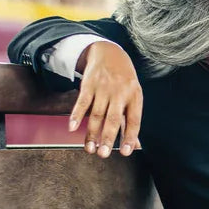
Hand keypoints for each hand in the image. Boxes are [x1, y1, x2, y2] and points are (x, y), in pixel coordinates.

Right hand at [68, 41, 142, 158]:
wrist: (110, 53)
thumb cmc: (124, 82)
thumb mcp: (133, 97)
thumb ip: (131, 121)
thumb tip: (136, 146)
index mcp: (134, 97)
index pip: (134, 120)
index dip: (130, 136)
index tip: (126, 152)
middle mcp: (120, 93)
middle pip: (113, 119)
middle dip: (108, 137)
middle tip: (104, 154)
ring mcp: (103, 88)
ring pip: (96, 114)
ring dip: (91, 133)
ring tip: (90, 149)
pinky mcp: (89, 84)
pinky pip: (81, 102)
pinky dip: (76, 115)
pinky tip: (72, 128)